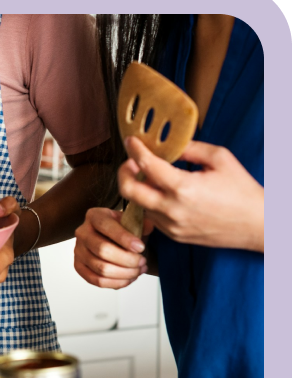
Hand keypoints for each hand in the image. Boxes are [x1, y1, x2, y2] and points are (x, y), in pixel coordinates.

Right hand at [74, 207, 151, 288]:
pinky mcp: (79, 267)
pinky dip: (115, 283)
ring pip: (101, 268)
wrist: (110, 238)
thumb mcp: (131, 221)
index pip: (106, 226)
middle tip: (142, 262)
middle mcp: (82, 233)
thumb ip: (141, 223)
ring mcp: (78, 251)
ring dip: (124, 273)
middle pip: (102, 250)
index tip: (141, 247)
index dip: (124, 238)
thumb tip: (150, 226)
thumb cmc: (121, 229)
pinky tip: (129, 279)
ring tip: (138, 271)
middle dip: (127, 259)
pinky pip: (96, 280)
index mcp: (94, 216)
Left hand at [119, 137, 263, 251]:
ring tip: (149, 177)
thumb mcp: (219, 158)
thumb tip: (170, 146)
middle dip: (123, 173)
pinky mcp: (173, 236)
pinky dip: (151, 204)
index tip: (131, 142)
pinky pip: (152, 218)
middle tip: (130, 162)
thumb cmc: (241, 190)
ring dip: (138, 190)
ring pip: (139, 206)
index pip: (146, 166)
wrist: (254, 224)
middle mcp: (172, 209)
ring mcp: (171, 226)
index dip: (135, 150)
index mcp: (183, 187)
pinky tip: (161, 194)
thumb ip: (190, 149)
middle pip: (129, 192)